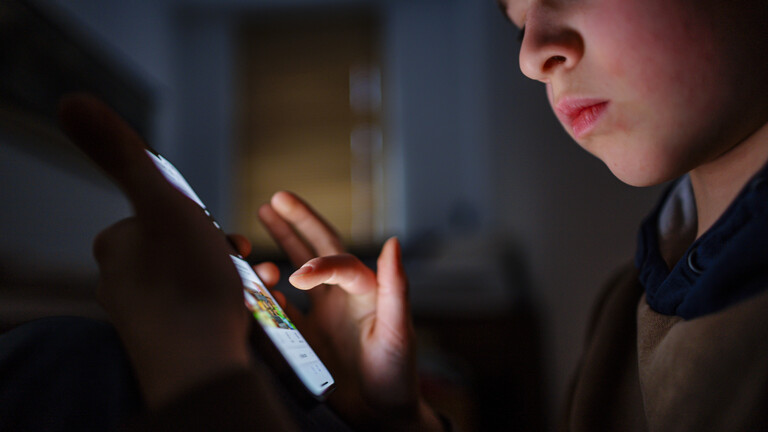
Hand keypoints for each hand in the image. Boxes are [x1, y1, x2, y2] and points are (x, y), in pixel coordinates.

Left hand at [58, 95, 256, 408]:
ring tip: (248, 289)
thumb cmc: (186, 284)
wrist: (201, 367)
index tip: (224, 234)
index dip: (200, 218)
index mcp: (116, 246)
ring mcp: (143, 316)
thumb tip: (71, 101)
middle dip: (215, 248)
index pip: (164, 212)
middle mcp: (120, 283)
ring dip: (224, 276)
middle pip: (180, 245)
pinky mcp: (167, 341)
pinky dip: (219, 304)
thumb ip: (124, 155)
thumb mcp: (163, 204)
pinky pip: (196, 309)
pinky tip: (235, 312)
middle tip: (239, 262)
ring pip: (192, 278)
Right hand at [259, 192, 442, 430]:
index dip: (317, 262)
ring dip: (278, 248)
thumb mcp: (398, 329)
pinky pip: (281, 311)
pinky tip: (256, 285)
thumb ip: (396, 286)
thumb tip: (393, 241)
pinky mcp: (307, 337)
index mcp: (364, 289)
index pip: (337, 259)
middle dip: (295, 223)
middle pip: (315, 249)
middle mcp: (341, 296)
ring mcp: (322, 315)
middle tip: (274, 199)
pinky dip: (266, 297)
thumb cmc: (398, 372)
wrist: (382, 413)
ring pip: (293, 273)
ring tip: (258, 230)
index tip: (297, 276)